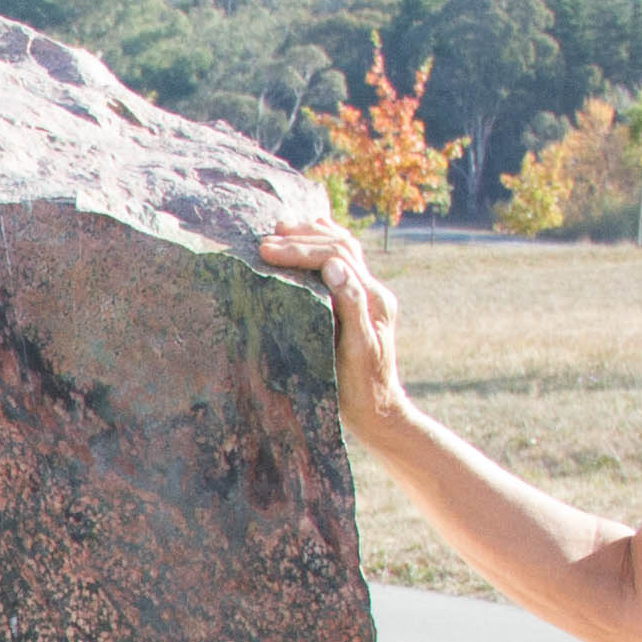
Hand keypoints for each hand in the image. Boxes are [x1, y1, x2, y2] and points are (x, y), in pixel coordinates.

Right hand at [252, 214, 407, 443]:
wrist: (377, 411)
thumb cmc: (361, 389)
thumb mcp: (356, 350)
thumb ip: (350, 306)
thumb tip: (333, 266)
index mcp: (372, 300)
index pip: (337, 257)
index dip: (301, 250)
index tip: (266, 251)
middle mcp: (373, 291)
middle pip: (340, 246)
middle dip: (302, 240)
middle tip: (264, 242)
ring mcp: (367, 295)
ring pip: (343, 248)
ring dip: (312, 236)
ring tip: (281, 229)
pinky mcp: (359, 303)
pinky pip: (343, 262)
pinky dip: (323, 244)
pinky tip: (308, 237)